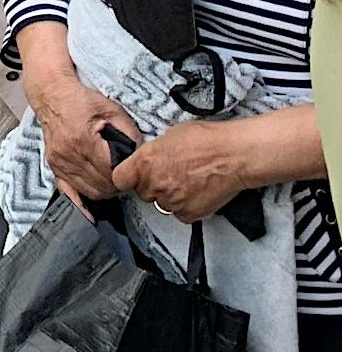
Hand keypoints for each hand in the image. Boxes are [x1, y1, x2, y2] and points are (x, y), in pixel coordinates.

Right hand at [30, 68, 139, 206]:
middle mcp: (69, 154)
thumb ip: (130, 134)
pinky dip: (80, 203)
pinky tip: (89, 212)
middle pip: (101, 187)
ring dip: (103, 192)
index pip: (111, 174)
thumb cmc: (81, 100)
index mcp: (84, 140)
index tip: (130, 173)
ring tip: (110, 181)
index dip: (125, 177)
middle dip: (116, 186)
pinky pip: (67, 192)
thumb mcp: (112, 110)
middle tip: (123, 178)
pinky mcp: (53, 165)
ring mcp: (59, 161)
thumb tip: (142, 156)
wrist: (52, 94)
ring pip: (88, 192)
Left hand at [112, 122, 248, 223]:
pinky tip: (195, 192)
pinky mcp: (190, 214)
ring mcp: (172, 201)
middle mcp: (155, 184)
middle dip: (151, 185)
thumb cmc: (204, 139)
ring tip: (185, 182)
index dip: (126, 177)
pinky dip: (185, 207)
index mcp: (144, 162)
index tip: (132, 175)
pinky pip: (180, 214)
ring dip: (168, 197)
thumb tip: (147, 161)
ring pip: (161, 205)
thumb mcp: (167, 137)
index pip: (119, 179)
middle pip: (142, 193)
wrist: (233, 155)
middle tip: (168, 175)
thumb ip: (151, 154)